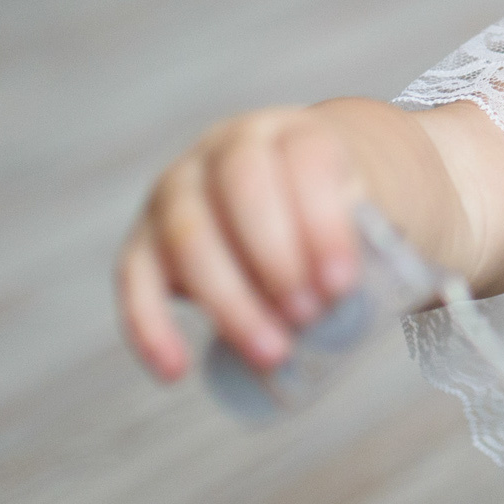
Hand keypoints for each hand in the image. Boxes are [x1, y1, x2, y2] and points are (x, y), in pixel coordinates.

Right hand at [115, 108, 362, 382]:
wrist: (298, 192)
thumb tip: (369, 310)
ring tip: (273, 352)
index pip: (305, 161)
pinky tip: (174, 371)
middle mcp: (226, 148)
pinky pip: (134, 278)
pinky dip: (148, 325)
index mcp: (293, 133)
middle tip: (309, 316)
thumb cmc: (335, 213)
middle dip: (276, 260)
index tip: (343, 284)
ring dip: (229, 300)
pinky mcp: (144, 237)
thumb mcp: (363, 213)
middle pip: (242, 190)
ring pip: (188, 235)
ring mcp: (177, 188)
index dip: (322, 222)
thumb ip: (367, 248)